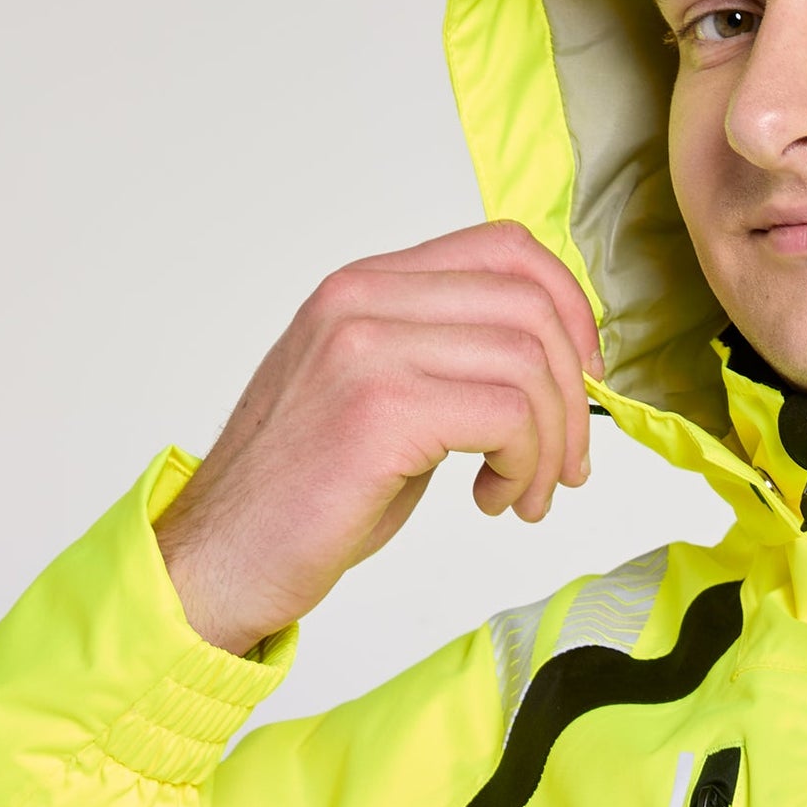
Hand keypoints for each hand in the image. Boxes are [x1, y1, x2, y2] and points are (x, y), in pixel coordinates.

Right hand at [153, 220, 602, 655]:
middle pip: (531, 305)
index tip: (584, 375)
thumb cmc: (307, 492)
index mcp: (368, 286)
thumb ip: (451, 360)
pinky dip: (527, 466)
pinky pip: (507, 416)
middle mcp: (363, 300)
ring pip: (529, 363)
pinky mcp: (378, 409)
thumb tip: (557, 365)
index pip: (506, 248)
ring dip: (552, 444)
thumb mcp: (385, 396)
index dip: (570, 307)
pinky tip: (496, 501)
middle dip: (573, 393)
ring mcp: (366, 348)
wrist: (221, 558)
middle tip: (566, 463)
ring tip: (526, 493)